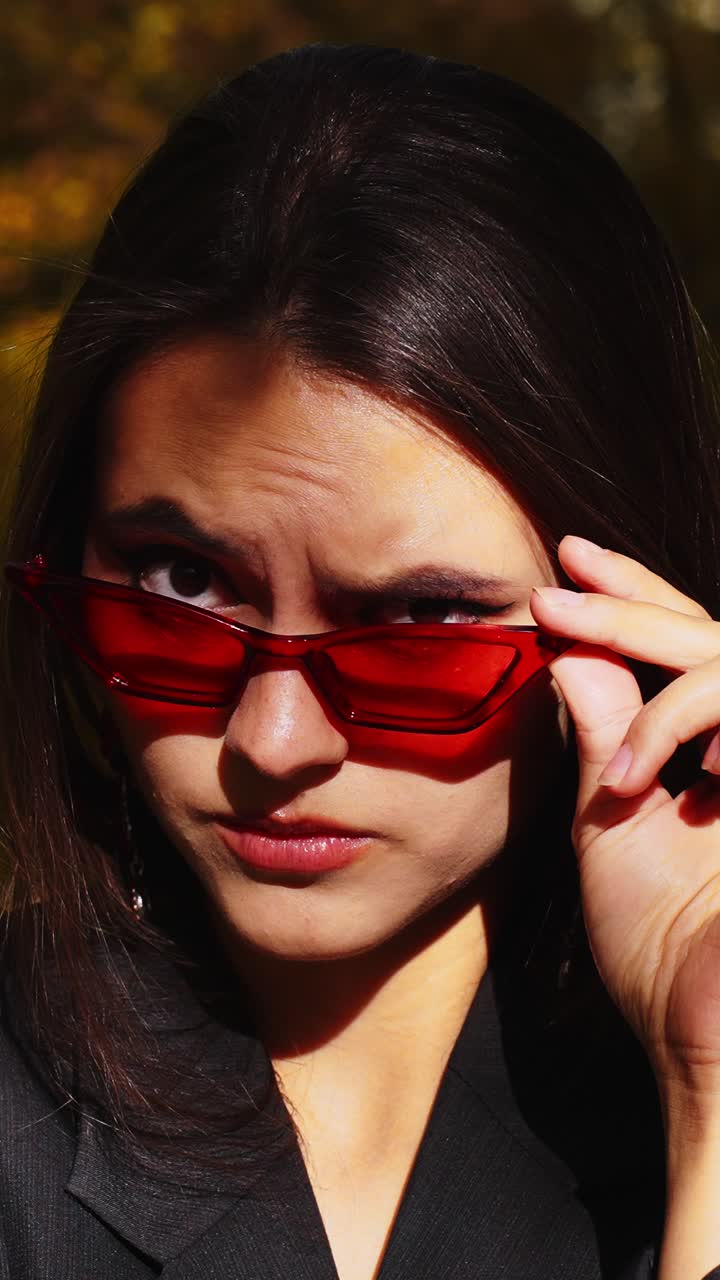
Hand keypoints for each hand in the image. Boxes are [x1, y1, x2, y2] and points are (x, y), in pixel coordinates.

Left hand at [530, 535, 719, 1102]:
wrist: (709, 1049)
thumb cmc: (662, 955)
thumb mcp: (612, 831)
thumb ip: (603, 743)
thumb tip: (573, 657)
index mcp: (719, 755)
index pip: (691, 648)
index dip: (634, 599)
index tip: (564, 568)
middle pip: (719, 640)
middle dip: (639, 604)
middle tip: (564, 580)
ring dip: (675, 690)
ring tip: (618, 754)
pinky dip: (699, 726)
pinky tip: (667, 774)